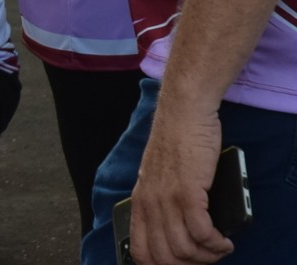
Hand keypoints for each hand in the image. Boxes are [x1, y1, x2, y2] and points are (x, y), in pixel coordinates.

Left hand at [131, 98, 232, 263]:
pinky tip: (224, 240)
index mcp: (140, 201)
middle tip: (208, 257)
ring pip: (184, 249)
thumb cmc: (177, 142)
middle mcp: (149, 203)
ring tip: (220, 248)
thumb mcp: (160, 177)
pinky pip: (201, 232)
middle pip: (164, 257)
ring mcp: (167, 198)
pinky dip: (216, 243)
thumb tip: (181, 230)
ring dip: (207, 256)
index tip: (185, 262)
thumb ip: (165, 202)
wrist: (183, 114)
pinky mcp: (187, 191)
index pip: (141, 251)